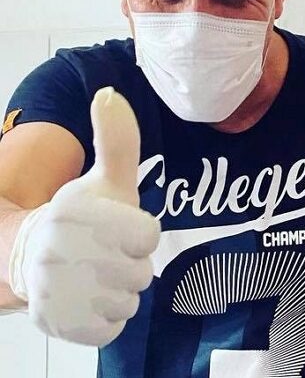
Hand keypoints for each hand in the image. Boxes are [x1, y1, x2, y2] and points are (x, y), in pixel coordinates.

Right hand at [9, 87, 159, 345]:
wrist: (36, 257)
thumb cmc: (87, 217)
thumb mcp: (107, 180)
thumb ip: (118, 142)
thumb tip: (110, 94)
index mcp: (73, 213)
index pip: (148, 236)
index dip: (141, 234)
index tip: (120, 228)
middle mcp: (57, 253)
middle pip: (141, 273)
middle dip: (132, 264)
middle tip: (107, 254)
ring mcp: (54, 293)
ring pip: (128, 302)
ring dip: (121, 291)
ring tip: (97, 275)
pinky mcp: (56, 325)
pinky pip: (112, 329)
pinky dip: (107, 318)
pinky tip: (89, 299)